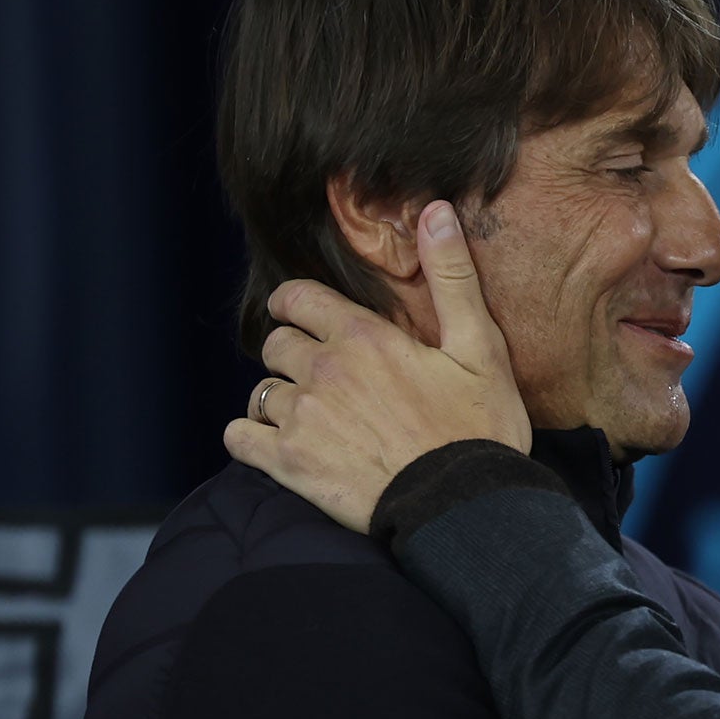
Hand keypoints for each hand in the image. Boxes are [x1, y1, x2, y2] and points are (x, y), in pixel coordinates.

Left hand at [224, 200, 531, 532]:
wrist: (464, 508)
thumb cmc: (479, 428)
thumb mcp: (480, 347)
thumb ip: (452, 277)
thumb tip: (436, 210)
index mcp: (362, 336)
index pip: (298, 298)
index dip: (297, 304)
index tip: (305, 316)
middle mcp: (322, 370)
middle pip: (275, 344)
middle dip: (293, 353)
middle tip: (322, 374)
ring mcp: (301, 418)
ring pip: (262, 391)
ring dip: (281, 399)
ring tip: (312, 417)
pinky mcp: (288, 463)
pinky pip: (240, 437)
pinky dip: (251, 438)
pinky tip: (277, 445)